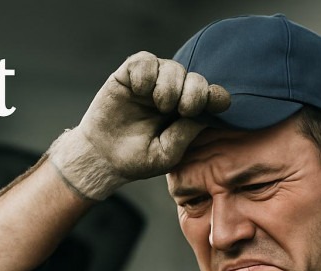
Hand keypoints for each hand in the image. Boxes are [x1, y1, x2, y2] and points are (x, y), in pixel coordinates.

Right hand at [48, 51, 230, 199]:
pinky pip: (144, 60)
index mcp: (186, 114)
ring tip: (158, 104)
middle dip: (194, 92)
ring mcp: (152, 83)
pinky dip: (146, 73)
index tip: (217, 102)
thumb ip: (186, 133)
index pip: (209, 96)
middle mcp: (173, 94)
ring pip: (171, 66)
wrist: (102, 158)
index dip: (215, 95)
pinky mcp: (129, 74)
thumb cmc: (138, 159)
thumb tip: (207, 114)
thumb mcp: (167, 153)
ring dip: (169, 85)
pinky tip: (140, 90)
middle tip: (182, 110)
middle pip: (194, 78)